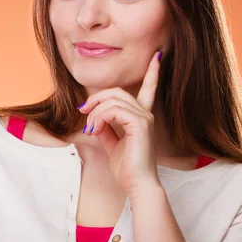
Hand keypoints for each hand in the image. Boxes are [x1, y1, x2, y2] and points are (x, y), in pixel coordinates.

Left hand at [79, 50, 161, 195]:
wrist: (136, 184)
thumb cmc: (125, 168)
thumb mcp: (111, 143)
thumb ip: (104, 127)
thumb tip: (93, 117)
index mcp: (141, 116)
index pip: (148, 88)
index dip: (153, 72)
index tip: (158, 56)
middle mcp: (146, 113)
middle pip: (116, 92)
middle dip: (95, 99)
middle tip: (82, 112)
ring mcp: (145, 117)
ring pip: (112, 100)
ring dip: (94, 113)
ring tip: (89, 129)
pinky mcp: (140, 123)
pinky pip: (113, 110)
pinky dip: (99, 118)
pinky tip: (94, 130)